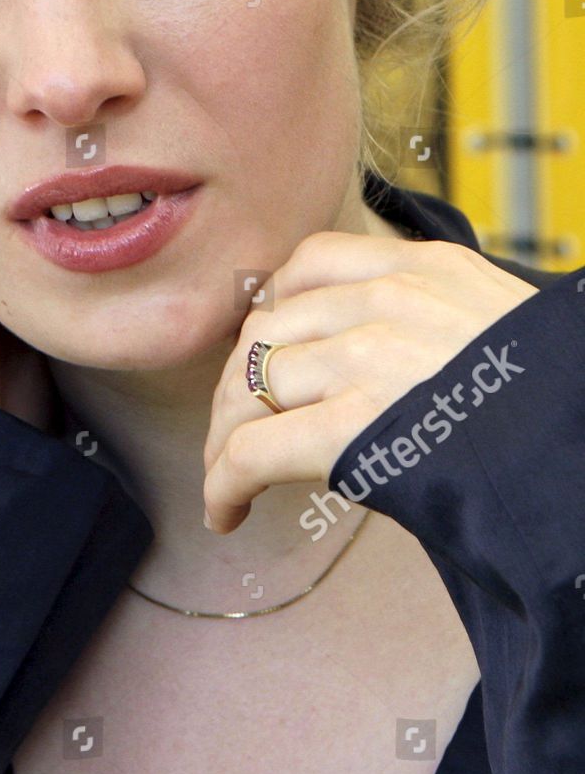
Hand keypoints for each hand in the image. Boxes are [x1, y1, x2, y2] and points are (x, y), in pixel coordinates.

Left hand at [202, 233, 539, 533]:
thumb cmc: (557, 404)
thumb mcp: (499, 322)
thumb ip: (435, 317)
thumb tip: (370, 349)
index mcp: (426, 267)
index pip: (311, 263)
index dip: (273, 310)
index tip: (267, 349)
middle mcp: (389, 301)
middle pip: (268, 329)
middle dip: (239, 383)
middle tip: (238, 426)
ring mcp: (370, 360)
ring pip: (250, 387)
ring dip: (227, 435)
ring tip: (229, 474)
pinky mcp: (357, 427)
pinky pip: (252, 449)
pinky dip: (222, 483)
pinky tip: (227, 510)